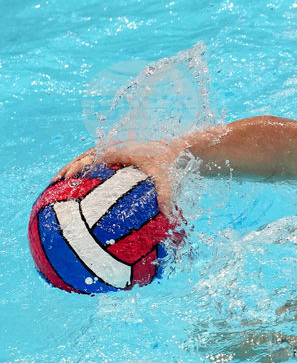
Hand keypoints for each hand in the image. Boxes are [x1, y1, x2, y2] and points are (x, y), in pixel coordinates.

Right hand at [49, 141, 182, 218]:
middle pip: (86, 155)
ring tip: (56, 180)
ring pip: (87, 156)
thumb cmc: (169, 164)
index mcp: (124, 152)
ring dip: (72, 166)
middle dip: (70, 167)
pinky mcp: (114, 155)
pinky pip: (93, 159)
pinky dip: (81, 167)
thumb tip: (166, 214)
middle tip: (55, 181)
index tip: (70, 177)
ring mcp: (114, 150)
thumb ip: (165, 195)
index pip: (97, 157)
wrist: (175, 150)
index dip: (82, 166)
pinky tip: (72, 180)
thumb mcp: (168, 179)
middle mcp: (116, 149)